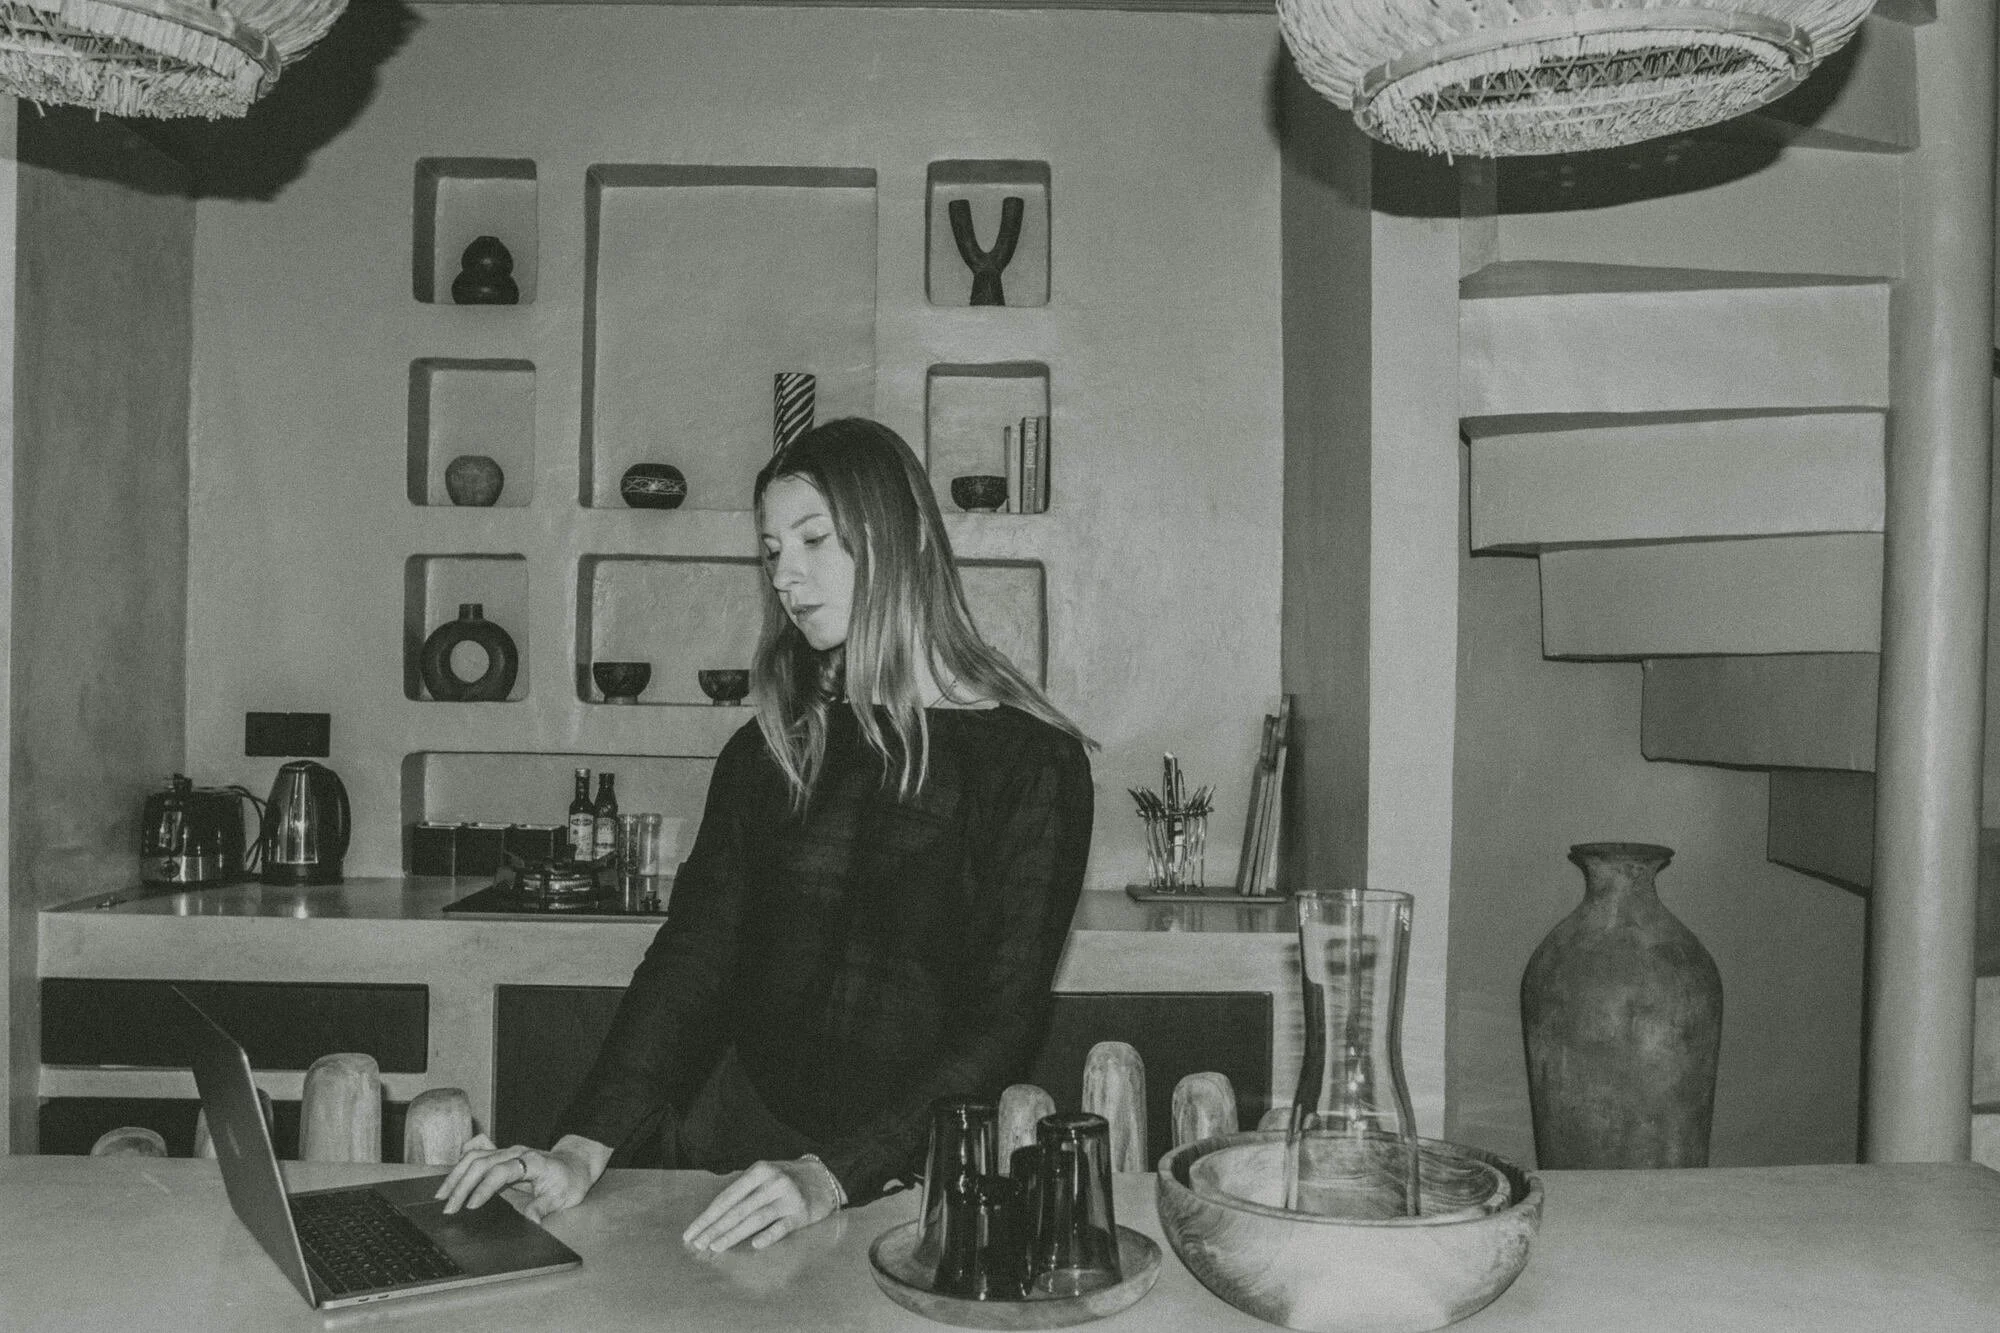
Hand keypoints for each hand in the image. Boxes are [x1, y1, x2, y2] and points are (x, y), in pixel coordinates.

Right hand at [435, 1133, 604, 1221]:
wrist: (576, 1162)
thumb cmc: (570, 1180)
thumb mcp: (562, 1197)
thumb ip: (543, 1208)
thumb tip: (531, 1223)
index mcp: (532, 1162)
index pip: (501, 1171)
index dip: (484, 1188)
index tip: (471, 1206)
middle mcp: (517, 1153)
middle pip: (482, 1163)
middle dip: (462, 1185)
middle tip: (449, 1208)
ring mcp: (508, 1151)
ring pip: (475, 1156)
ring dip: (457, 1174)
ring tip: (442, 1195)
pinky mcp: (502, 1154)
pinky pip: (477, 1153)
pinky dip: (462, 1163)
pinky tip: (452, 1176)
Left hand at [682, 1158, 840, 1252]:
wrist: (824, 1178)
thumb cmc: (786, 1178)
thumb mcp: (765, 1175)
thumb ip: (743, 1189)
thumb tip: (712, 1215)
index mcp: (760, 1171)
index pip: (728, 1197)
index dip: (708, 1216)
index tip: (692, 1232)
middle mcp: (773, 1182)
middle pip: (738, 1209)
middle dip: (715, 1228)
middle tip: (697, 1243)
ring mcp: (788, 1198)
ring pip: (755, 1219)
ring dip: (733, 1234)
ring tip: (715, 1247)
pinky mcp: (801, 1213)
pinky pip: (782, 1227)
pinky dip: (768, 1236)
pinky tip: (754, 1245)